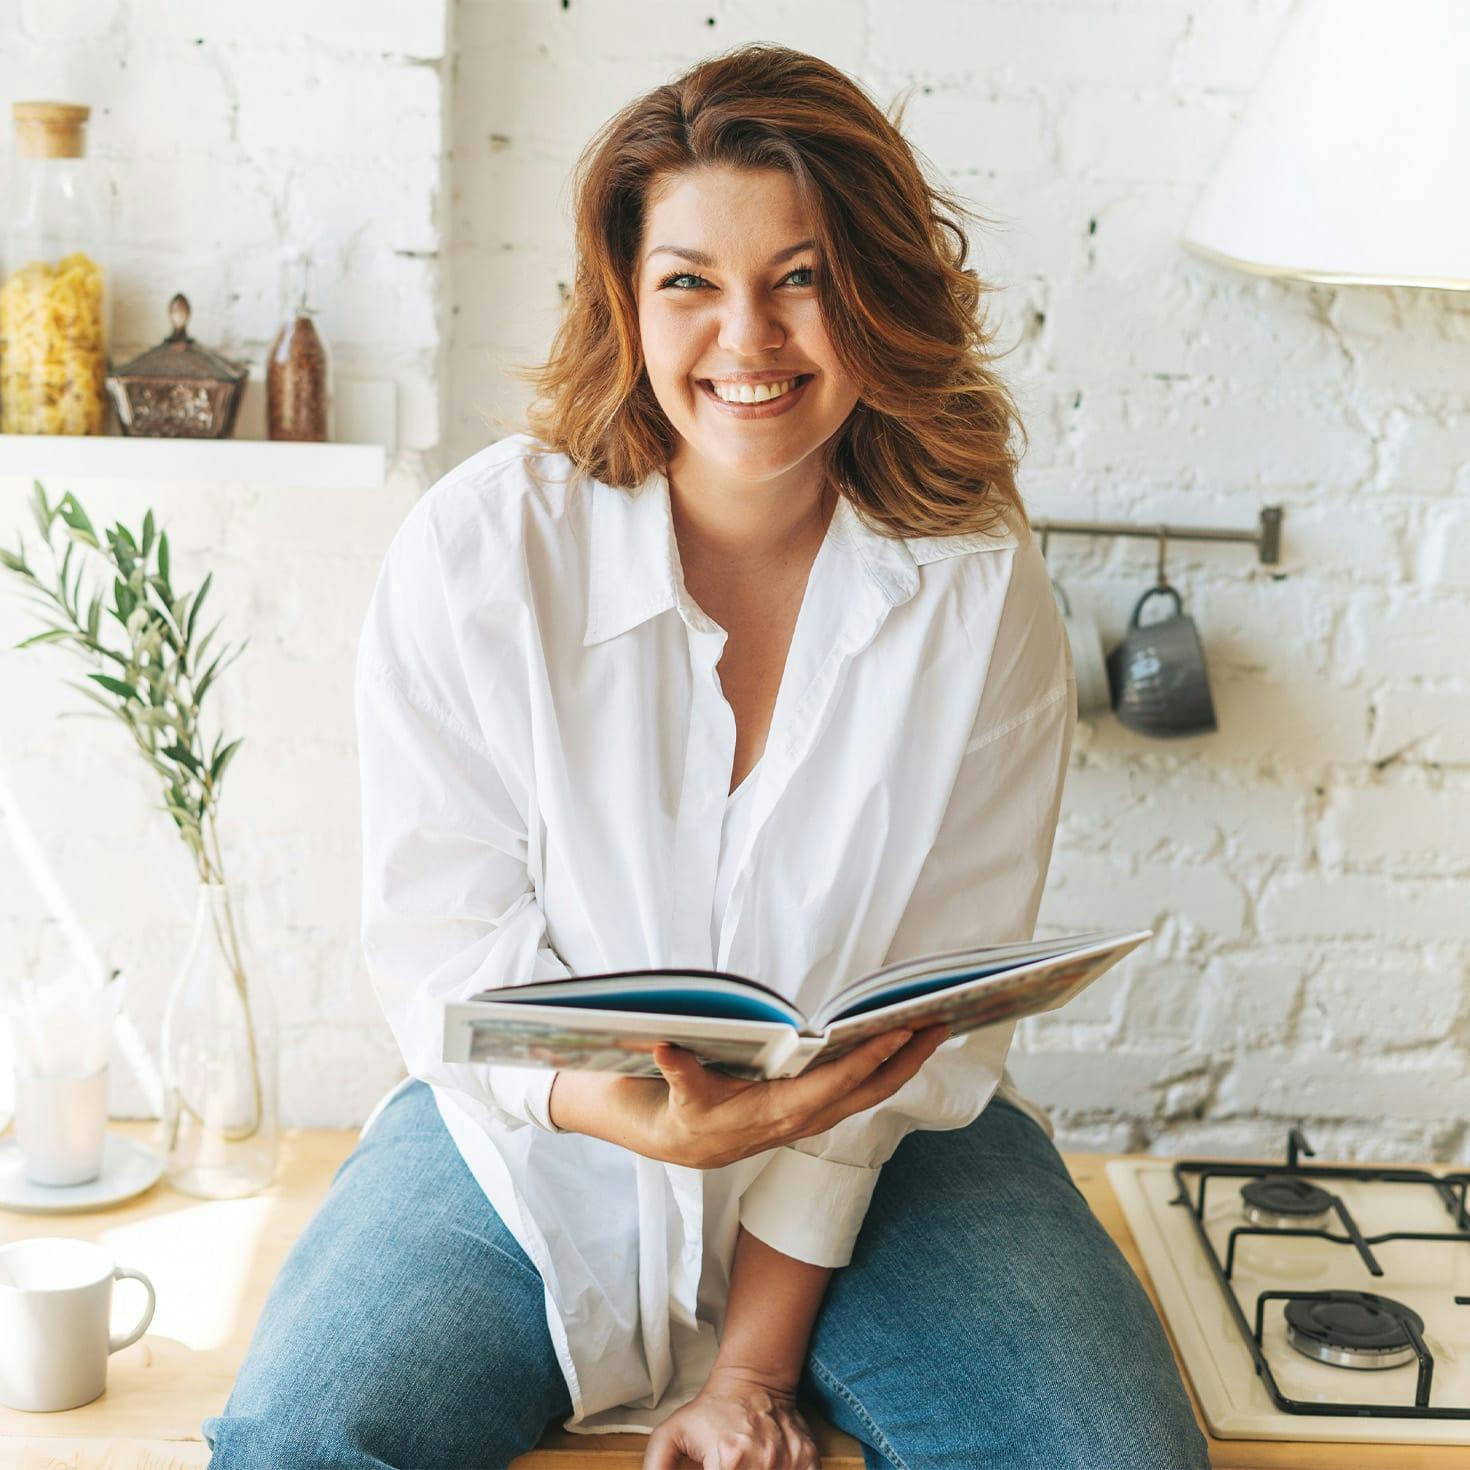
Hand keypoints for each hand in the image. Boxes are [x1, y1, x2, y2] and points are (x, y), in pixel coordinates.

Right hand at [631, 1023, 950, 1168]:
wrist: (689, 1143)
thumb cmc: (689, 1114)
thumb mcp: (681, 1095)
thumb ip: (679, 1072)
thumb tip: (666, 1046)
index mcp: (782, 1111)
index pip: (837, 1084)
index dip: (869, 1059)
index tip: (900, 1032)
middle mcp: (809, 1116)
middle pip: (872, 1089)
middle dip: (909, 1059)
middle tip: (940, 1024)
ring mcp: (819, 1115)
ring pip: (874, 1090)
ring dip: (907, 1062)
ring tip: (935, 1028)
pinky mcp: (819, 1109)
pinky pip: (864, 1088)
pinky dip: (889, 1066)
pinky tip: (905, 1044)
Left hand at [643, 1365, 819, 1469]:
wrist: (753, 1380)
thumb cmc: (711, 1411)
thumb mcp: (672, 1435)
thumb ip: (657, 1467)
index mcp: (727, 1462)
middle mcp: (762, 1464)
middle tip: (730, 1468)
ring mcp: (789, 1463)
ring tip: (745, 1466)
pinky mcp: (808, 1461)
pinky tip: (769, 1468)